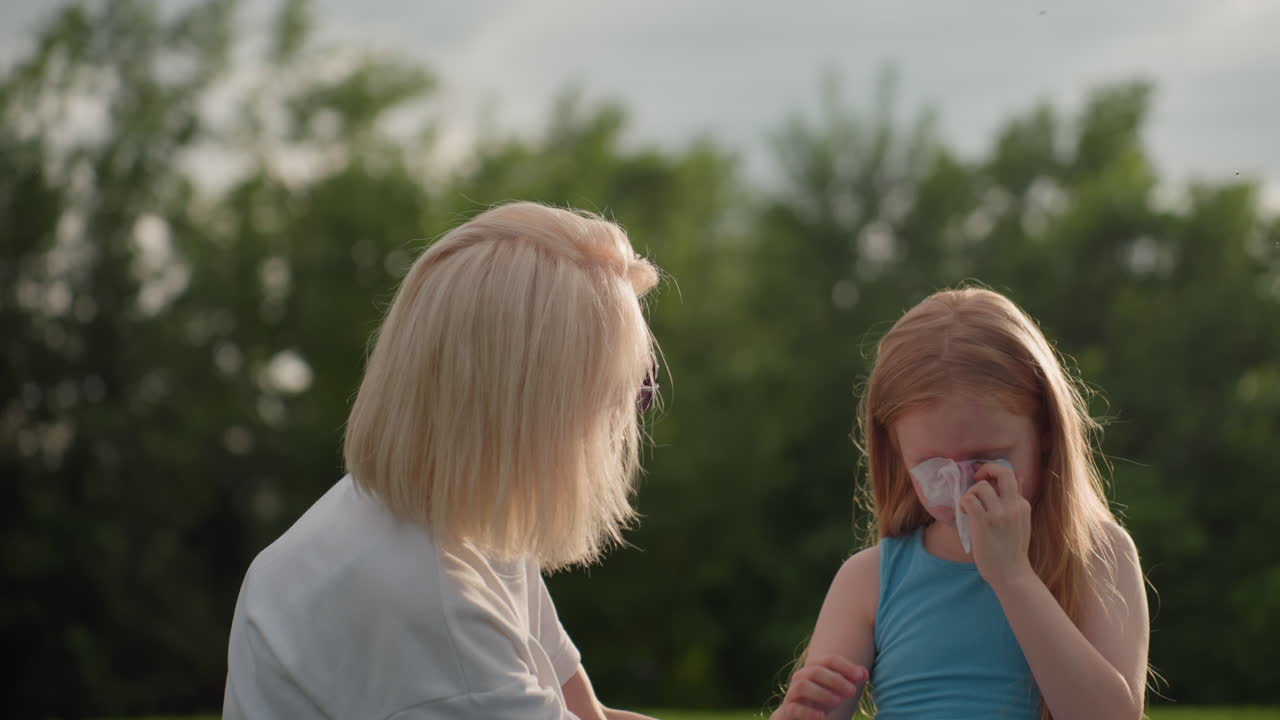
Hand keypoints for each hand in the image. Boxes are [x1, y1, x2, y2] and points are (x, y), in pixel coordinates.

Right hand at [771, 655, 867, 719]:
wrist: (799, 718)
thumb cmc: (822, 702)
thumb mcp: (837, 691)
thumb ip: (849, 681)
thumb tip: (864, 673)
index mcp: (814, 668)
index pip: (829, 660)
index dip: (847, 666)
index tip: (863, 676)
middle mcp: (801, 677)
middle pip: (816, 670)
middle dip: (836, 680)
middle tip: (853, 691)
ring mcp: (792, 693)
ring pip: (803, 686)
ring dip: (822, 693)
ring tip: (839, 702)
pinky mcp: (787, 711)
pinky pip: (794, 708)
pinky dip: (808, 712)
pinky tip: (822, 716)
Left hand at [960, 461, 1035, 591]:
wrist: (1011, 574)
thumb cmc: (1011, 551)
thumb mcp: (1021, 523)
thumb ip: (1015, 503)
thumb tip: (1018, 479)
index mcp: (1022, 505)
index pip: (1011, 476)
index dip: (994, 473)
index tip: (984, 478)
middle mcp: (1013, 506)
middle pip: (1002, 472)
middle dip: (986, 468)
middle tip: (976, 479)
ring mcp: (1000, 514)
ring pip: (981, 486)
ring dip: (970, 492)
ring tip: (969, 506)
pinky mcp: (985, 523)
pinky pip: (970, 500)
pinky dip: (963, 502)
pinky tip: (964, 512)